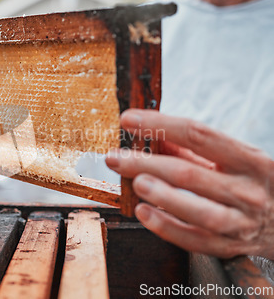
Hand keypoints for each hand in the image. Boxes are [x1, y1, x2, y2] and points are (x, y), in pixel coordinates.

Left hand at [105, 109, 273, 258]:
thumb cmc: (252, 182)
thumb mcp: (234, 159)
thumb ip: (192, 147)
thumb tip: (148, 132)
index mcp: (249, 158)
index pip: (199, 135)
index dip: (160, 124)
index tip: (128, 120)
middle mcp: (247, 190)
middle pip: (190, 174)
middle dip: (147, 163)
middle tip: (115, 157)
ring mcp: (240, 222)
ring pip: (198, 211)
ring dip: (161, 196)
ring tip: (134, 182)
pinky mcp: (229, 246)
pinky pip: (195, 240)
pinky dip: (166, 227)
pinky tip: (143, 212)